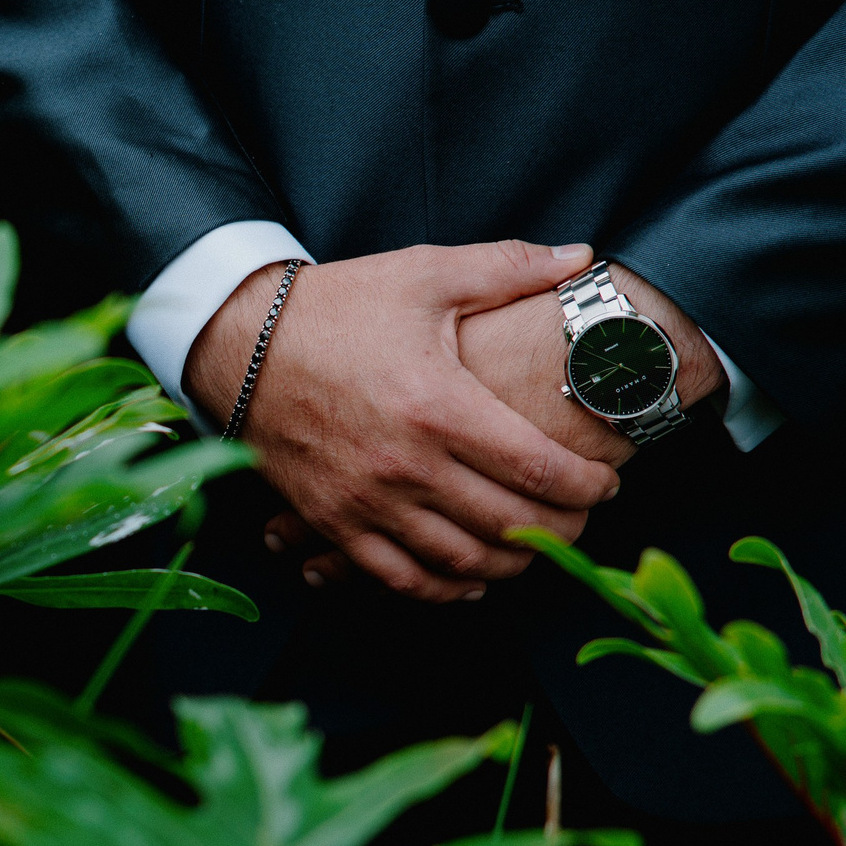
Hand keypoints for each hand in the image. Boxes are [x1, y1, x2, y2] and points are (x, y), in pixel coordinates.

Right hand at [268, 261, 725, 585]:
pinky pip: (398, 577)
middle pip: (509, 525)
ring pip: (459, 561)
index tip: (607, 483)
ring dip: (509, 564)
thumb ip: (508, 268)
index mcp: (439, 406)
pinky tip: (470, 580)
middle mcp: (406, 465)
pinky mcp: (332, 521)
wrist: (239, 345)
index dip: (587, 487)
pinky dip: (443, 588)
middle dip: (562, 531)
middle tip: (582, 521)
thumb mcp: (423, 275)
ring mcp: (366, 501)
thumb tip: (582, 257)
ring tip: (534, 548)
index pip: (539, 469)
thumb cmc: (336, 308)